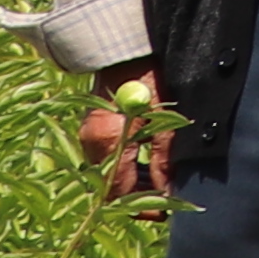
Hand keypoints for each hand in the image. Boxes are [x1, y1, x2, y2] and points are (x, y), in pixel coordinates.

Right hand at [74, 69, 173, 205]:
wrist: (126, 47)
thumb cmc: (150, 78)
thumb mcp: (165, 120)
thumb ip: (164, 158)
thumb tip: (169, 192)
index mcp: (108, 142)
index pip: (119, 193)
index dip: (143, 207)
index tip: (166, 210)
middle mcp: (92, 142)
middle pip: (112, 186)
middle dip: (140, 197)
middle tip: (169, 198)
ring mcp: (89, 135)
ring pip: (110, 174)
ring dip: (134, 182)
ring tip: (163, 181)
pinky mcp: (94, 128)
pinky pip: (108, 158)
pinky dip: (126, 166)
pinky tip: (148, 163)